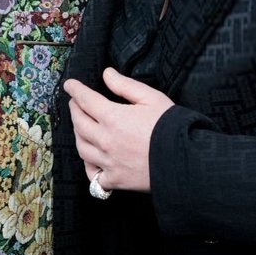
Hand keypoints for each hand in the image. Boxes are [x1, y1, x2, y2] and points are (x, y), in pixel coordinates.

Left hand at [63, 68, 173, 192]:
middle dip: (74, 110)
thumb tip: (107, 74)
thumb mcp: (151, 98)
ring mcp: (109, 162)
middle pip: (79, 123)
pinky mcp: (116, 180)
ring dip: (77, 135)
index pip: (85, 100)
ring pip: (82, 148)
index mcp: (113, 117)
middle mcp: (105, 140)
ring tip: (80, 127)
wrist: (186, 161)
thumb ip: (125, 85)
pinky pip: (94, 175)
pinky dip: (89, 167)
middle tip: (74, 102)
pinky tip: (91, 160)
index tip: (69, 85)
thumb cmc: (171, 126)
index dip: (75, 90)